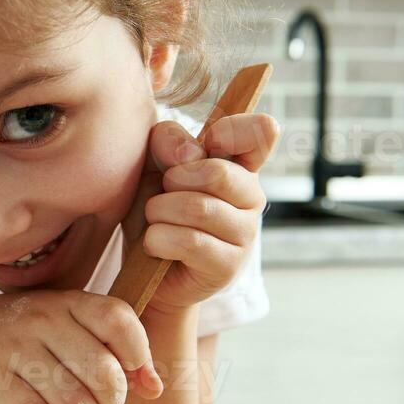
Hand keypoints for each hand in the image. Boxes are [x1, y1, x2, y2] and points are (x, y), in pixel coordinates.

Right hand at [0, 291, 164, 403]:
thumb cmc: (31, 334)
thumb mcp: (68, 324)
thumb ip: (112, 347)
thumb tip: (155, 387)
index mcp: (68, 302)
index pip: (116, 318)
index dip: (139, 352)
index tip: (138, 376)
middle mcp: (43, 321)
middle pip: (100, 368)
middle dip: (114, 399)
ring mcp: (18, 352)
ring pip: (72, 400)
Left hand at [128, 112, 279, 319]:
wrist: (143, 273)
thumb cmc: (154, 213)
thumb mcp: (151, 169)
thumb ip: (166, 145)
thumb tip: (188, 151)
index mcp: (237, 164)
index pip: (260, 132)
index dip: (231, 130)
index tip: (205, 144)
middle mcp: (250, 197)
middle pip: (217, 172)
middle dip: (173, 180)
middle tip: (162, 193)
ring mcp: (245, 233)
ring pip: (199, 208)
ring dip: (160, 212)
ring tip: (154, 221)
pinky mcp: (229, 265)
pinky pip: (191, 242)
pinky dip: (158, 240)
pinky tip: (155, 246)